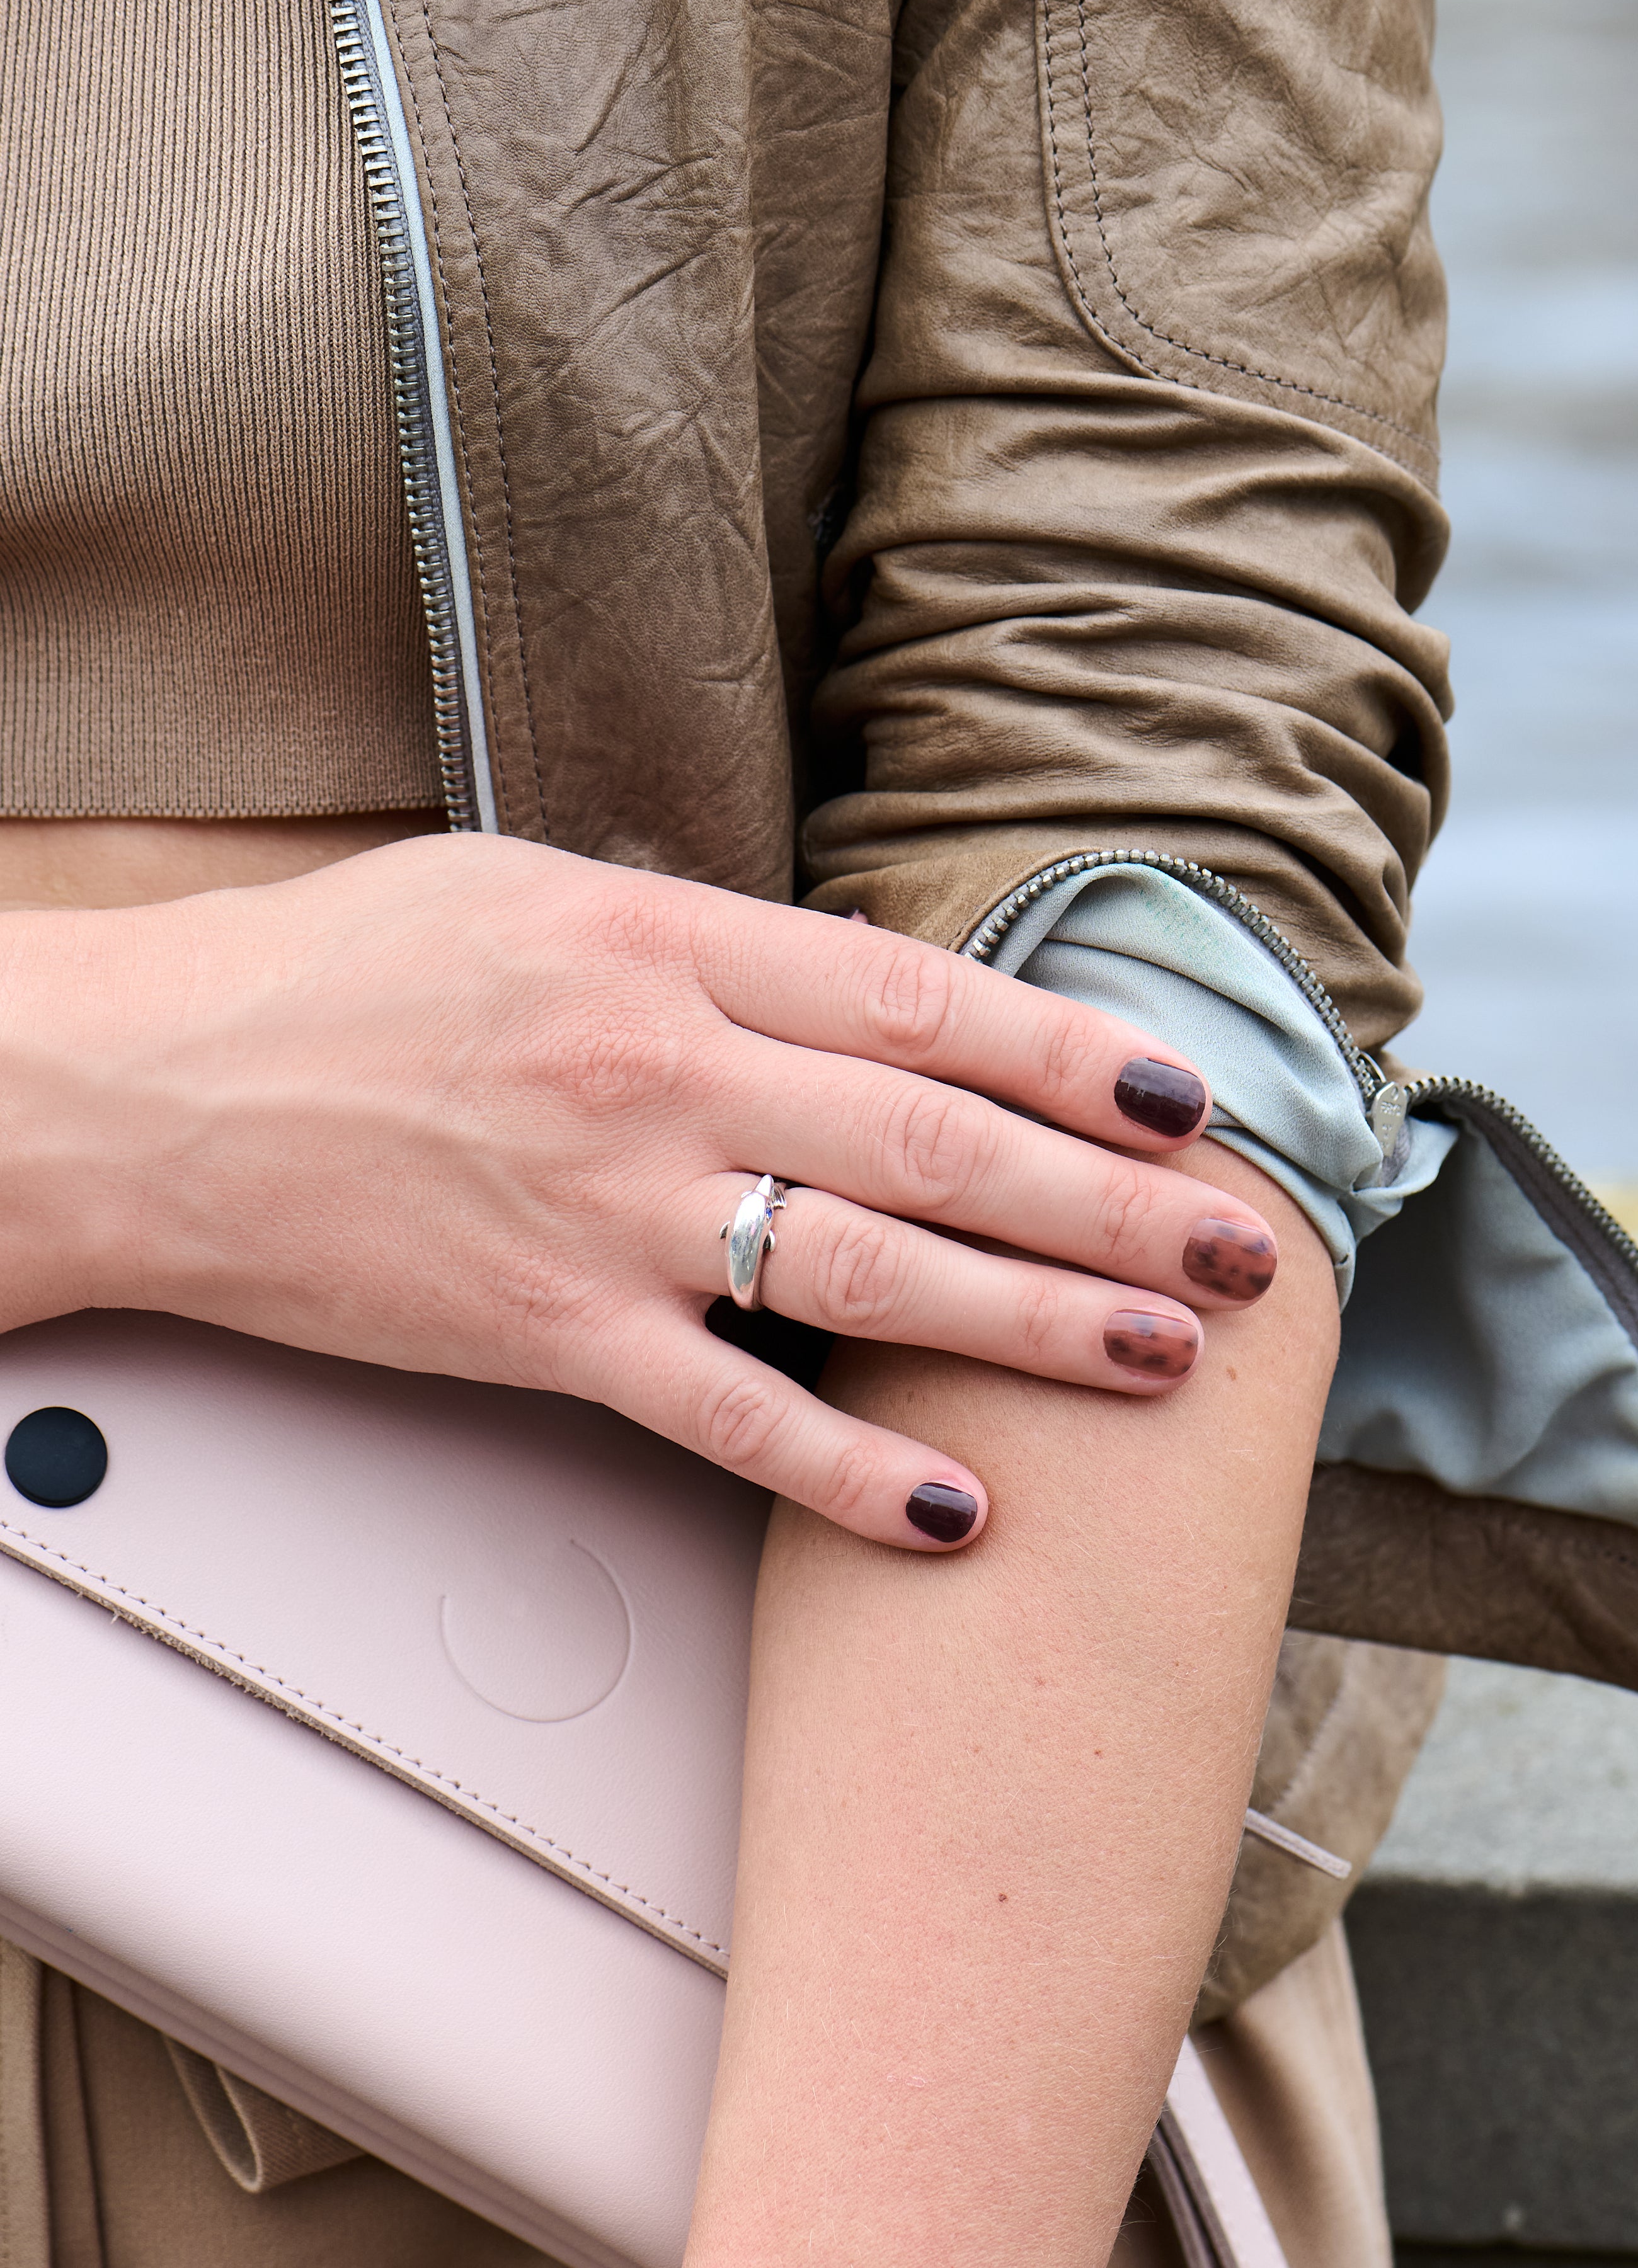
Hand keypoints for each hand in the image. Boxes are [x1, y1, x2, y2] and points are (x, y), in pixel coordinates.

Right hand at [0, 836, 1277, 1548]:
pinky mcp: (543, 1333)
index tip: (1183, 1093)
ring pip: (870, 1275)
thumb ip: (694, 941)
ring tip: (1160, 1357)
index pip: (919, 1001)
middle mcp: (655, 1072)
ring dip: (1035, 1324)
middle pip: (936, 1143)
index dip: (1074, 1052)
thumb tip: (842, 987)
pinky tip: (955, 1507)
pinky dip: (848, 1472)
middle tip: (1240, 1245)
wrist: (144, 1095)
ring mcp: (604, 1212)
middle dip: (1114, 1198)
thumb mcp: (522, 894)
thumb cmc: (328, 977)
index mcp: (659, 945)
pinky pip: (728, 1417)